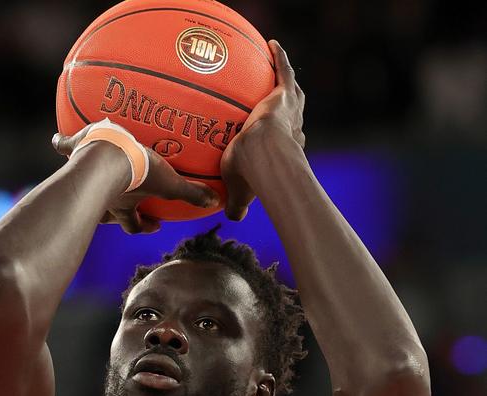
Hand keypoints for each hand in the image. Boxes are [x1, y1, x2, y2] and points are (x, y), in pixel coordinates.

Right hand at [52, 124, 219, 233]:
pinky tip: (57, 139)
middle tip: (116, 210)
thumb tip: (215, 203)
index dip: (144, 227)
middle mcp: (104, 195)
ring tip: (84, 176)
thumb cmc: (138, 170)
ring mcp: (86, 175)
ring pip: (83, 184)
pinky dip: (62, 143)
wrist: (107, 154)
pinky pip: (66, 147)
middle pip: (105, 213)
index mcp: (125, 205)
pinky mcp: (77, 151)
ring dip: (83, 180)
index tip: (154, 225)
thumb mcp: (169, 182)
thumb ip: (191, 193)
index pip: (134, 225)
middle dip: (111, 214)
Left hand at [220, 40, 305, 220]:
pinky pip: (283, 71)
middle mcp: (292, 131)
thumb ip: (238, 204)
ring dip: (289, 82)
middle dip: (293, 111)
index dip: (284, 143)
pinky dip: (279, 58)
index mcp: (285, 152)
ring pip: (293, 93)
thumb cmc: (251, 176)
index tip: (277, 143)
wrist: (261, 156)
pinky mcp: (283, 95)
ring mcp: (289, 112)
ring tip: (282, 71)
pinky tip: (271, 45)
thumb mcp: (241, 192)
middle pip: (295, 117)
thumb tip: (233, 219)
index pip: (287, 145)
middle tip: (287, 104)